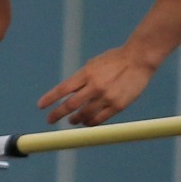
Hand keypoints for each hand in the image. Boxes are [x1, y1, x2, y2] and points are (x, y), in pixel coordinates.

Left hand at [38, 45, 158, 126]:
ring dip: (76, 120)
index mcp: (87, 73)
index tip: (41, 106)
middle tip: (50, 119)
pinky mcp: (118, 105)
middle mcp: (94, 86)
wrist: (139, 59)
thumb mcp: (94, 64)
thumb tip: (69, 94)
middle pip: (70, 105)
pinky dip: (91, 122)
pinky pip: (99, 119)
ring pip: (84, 115)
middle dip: (57, 114)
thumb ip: (82, 78)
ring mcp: (106, 97)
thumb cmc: (115, 60)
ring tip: (73, 120)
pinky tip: (87, 122)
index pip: (63, 89)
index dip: (51, 98)